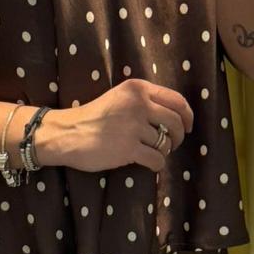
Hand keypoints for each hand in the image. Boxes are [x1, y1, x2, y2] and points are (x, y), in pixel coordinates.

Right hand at [42, 81, 193, 174]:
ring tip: (150, 152)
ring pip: (166, 143)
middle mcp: (139, 104)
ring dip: (162, 151)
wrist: (66, 134)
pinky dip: (156, 165)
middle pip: (176, 122)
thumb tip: (173, 117)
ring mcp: (134, 127)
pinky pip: (156, 160)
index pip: (177, 100)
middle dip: (179, 136)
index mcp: (138, 89)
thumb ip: (142, 101)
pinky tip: (149, 165)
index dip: (187, 115)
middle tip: (172, 144)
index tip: (187, 126)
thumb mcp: (118, 97)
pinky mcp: (129, 148)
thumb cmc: (92, 118)